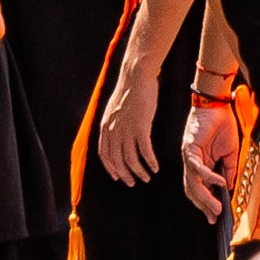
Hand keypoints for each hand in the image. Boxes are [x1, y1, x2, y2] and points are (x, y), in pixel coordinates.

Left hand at [99, 55, 163, 185]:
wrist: (136, 77)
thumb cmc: (128, 92)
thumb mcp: (114, 110)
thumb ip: (113, 124)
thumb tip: (117, 136)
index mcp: (105, 126)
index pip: (104, 154)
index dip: (111, 168)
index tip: (118, 177)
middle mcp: (113, 130)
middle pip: (117, 160)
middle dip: (125, 175)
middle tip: (134, 182)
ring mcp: (126, 129)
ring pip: (131, 159)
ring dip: (139, 171)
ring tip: (147, 177)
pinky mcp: (141, 127)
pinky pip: (145, 151)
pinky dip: (150, 162)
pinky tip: (155, 167)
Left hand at [179, 91, 238, 222]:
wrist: (217, 106)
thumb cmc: (222, 127)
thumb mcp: (229, 154)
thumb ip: (228, 171)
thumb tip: (229, 188)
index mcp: (201, 165)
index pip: (201, 189)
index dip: (207, 204)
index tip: (215, 218)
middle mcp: (192, 163)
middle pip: (193, 190)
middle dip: (204, 206)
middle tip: (215, 218)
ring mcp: (189, 156)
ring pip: (193, 183)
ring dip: (205, 197)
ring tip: (217, 208)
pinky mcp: (190, 147)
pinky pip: (198, 166)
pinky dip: (209, 176)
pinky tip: (220, 182)